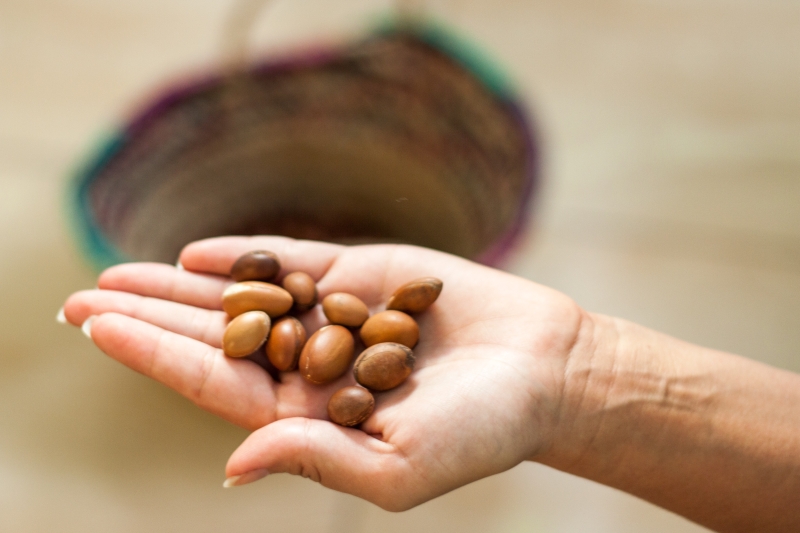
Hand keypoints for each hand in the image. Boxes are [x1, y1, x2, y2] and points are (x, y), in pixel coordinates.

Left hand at [62, 236, 584, 509]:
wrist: (544, 370)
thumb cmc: (481, 431)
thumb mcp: (397, 467)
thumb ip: (315, 460)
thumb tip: (232, 463)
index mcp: (309, 418)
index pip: (214, 385)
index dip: (153, 356)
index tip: (96, 324)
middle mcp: (310, 366)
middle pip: (213, 340)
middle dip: (149, 319)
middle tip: (79, 296)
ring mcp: (333, 317)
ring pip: (242, 298)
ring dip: (181, 287)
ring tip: (117, 271)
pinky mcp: (363, 276)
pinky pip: (294, 263)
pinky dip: (247, 257)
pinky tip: (199, 254)